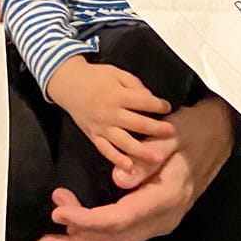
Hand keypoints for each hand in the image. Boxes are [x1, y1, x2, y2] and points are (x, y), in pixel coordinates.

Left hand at [35, 96, 233, 240]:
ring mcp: (159, 221)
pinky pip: (122, 236)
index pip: (120, 219)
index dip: (86, 220)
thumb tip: (117, 179)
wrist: (219, 133)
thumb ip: (144, 158)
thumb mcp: (171, 135)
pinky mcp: (153, 218)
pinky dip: (96, 237)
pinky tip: (73, 231)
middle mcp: (162, 218)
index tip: (59, 212)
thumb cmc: (194, 130)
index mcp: (166, 198)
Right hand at [46, 56, 173, 172]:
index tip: (168, 108)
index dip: (158, 105)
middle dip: (157, 129)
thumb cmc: (95, 76)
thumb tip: (150, 98)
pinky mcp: (93, 136)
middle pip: (138, 124)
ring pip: (124, 142)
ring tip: (158, 158)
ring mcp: (101, 127)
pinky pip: (106, 150)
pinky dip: (117, 160)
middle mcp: (110, 113)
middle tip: (172, 132)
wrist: (67, 84)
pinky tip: (129, 167)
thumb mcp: (117, 73)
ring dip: (142, 151)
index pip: (143, 102)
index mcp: (117, 95)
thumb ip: (134, 84)